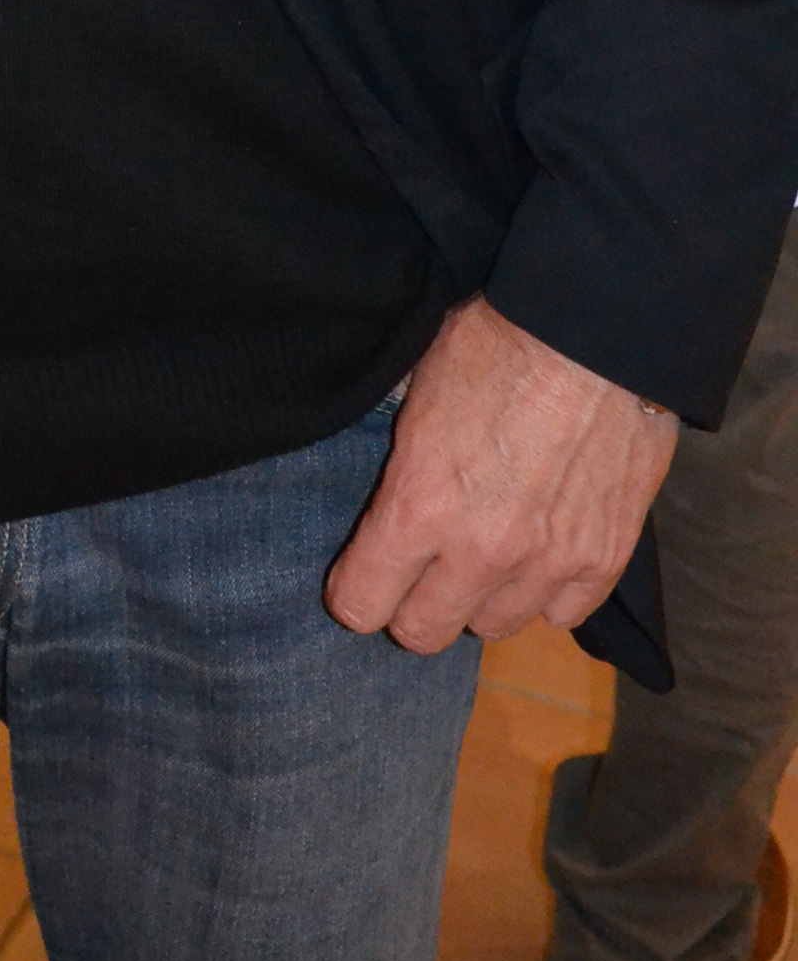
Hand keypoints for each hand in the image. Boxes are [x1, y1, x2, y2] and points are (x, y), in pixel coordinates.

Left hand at [324, 295, 677, 654]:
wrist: (597, 327)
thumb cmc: (498, 339)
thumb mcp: (417, 388)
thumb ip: (401, 462)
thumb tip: (388, 492)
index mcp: (421, 503)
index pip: (361, 602)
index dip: (355, 590)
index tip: (362, 574)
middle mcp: (482, 549)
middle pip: (425, 633)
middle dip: (411, 605)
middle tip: (420, 569)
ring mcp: (549, 561)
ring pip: (495, 626)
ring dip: (482, 596)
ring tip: (486, 550)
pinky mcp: (605, 559)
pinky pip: (562, 613)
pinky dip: (547, 590)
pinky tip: (540, 550)